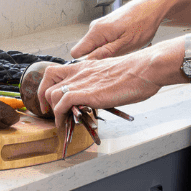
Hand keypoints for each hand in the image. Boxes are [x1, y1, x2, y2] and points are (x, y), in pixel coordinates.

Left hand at [38, 48, 165, 137]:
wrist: (144, 68)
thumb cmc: (136, 72)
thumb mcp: (111, 73)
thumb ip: (101, 80)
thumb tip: (101, 91)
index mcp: (85, 66)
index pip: (55, 71)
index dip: (47, 85)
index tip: (50, 99)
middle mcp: (79, 72)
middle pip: (48, 82)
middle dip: (45, 99)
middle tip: (51, 112)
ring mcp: (81, 82)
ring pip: (51, 94)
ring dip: (53, 111)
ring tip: (60, 122)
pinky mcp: (86, 93)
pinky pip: (62, 104)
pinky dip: (59, 116)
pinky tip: (65, 123)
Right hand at [70, 0, 169, 60]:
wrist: (152, 7)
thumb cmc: (143, 23)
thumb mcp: (126, 44)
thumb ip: (105, 53)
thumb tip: (88, 62)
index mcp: (97, 31)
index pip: (76, 53)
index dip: (85, 63)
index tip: (99, 67)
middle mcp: (95, 27)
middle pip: (86, 51)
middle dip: (100, 59)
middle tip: (118, 58)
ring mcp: (101, 26)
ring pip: (97, 47)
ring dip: (110, 53)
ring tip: (127, 49)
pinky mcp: (107, 27)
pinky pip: (104, 42)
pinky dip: (115, 46)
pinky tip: (128, 44)